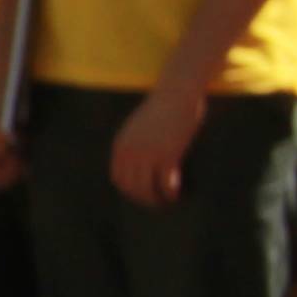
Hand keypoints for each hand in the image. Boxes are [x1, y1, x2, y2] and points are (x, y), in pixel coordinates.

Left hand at [110, 79, 205, 206]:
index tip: (144, 195)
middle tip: (158, 203)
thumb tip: (140, 164)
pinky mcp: (167, 156)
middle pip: (131, 188)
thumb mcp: (139, 126)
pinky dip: (171, 194)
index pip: (118, 179)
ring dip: (157, 200)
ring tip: (168, 202)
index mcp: (120, 145)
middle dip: (144, 199)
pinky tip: (178, 194)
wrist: (177, 93)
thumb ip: (135, 143)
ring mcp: (147, 155)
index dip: (130, 191)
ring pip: (147, 191)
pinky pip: (166, 185)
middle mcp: (130, 153)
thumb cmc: (162, 107)